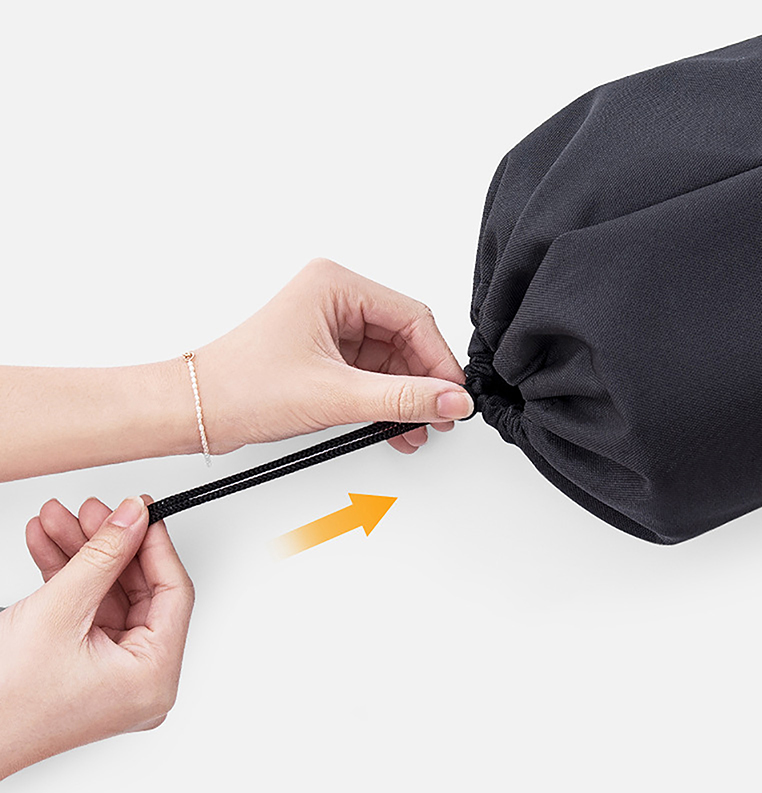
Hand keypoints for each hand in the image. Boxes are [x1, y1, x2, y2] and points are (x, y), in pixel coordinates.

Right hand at [0, 495, 193, 779]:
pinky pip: (89, 609)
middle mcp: (142, 679)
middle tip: (92, 510)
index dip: (155, 544)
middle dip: (109, 544)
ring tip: (58, 519)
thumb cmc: (6, 703)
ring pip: (110, 594)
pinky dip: (69, 576)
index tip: (142, 509)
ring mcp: (115, 674)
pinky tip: (49, 544)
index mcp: (154, 677)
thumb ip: (105, 555)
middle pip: (140, 589)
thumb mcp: (62, 609)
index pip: (173, 591)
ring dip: (82, 554)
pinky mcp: (88, 667)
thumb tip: (135, 515)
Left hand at [196, 258, 472, 454]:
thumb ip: (402, 399)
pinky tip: (394, 425)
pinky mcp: (324, 352)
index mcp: (335, 285)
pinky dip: (384, 400)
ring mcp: (329, 326)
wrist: (198, 412)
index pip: (412, 317)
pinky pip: (370, 373)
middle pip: (404, 338)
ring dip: (405, 396)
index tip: (454, 394)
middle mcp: (334, 299)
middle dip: (423, 381)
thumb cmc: (242, 387)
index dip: (439, 359)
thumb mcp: (335, 395)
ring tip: (416, 428)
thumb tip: (451, 400)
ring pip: (390, 359)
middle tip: (440, 415)